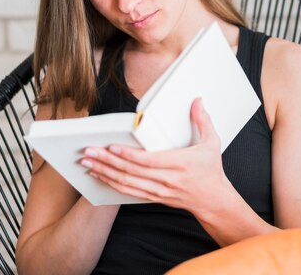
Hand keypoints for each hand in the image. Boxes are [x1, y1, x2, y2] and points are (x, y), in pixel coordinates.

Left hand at [80, 98, 233, 212]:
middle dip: (107, 161)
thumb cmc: (211, 170)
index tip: (111, 146)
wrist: (213, 200)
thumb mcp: (212, 143)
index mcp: (179, 163)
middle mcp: (166, 179)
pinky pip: (128, 192)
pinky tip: (100, 176)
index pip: (147, 160)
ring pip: (126, 183)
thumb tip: (197, 100)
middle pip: (131, 171)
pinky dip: (111, 183)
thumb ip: (203, 120)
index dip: (127, 154)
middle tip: (88, 152)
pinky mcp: (154, 197)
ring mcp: (158, 190)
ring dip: (104, 173)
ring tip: (88, 164)